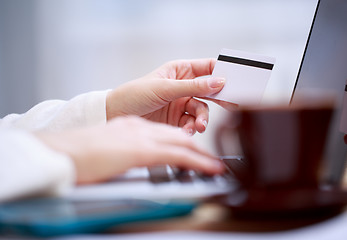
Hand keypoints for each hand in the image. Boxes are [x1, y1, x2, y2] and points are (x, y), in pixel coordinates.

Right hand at [36, 116, 223, 183]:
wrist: (62, 151)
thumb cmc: (78, 153)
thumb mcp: (107, 147)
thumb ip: (123, 148)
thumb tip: (129, 156)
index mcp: (131, 127)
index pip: (165, 132)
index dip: (182, 140)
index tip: (193, 149)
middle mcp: (140, 128)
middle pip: (178, 134)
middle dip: (198, 145)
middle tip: (212, 156)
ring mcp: (143, 137)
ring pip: (183, 141)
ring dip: (202, 153)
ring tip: (215, 164)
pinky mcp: (143, 150)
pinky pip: (180, 154)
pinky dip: (199, 161)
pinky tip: (210, 168)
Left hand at [106, 59, 231, 134]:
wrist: (115, 116)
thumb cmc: (134, 94)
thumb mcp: (164, 88)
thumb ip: (192, 86)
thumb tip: (218, 81)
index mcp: (180, 71)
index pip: (207, 68)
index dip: (221, 73)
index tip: (232, 82)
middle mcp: (183, 86)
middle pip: (209, 91)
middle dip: (218, 99)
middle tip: (229, 106)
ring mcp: (181, 104)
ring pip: (202, 110)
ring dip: (202, 119)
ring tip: (198, 126)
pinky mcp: (177, 120)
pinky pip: (193, 123)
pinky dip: (192, 128)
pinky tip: (187, 131)